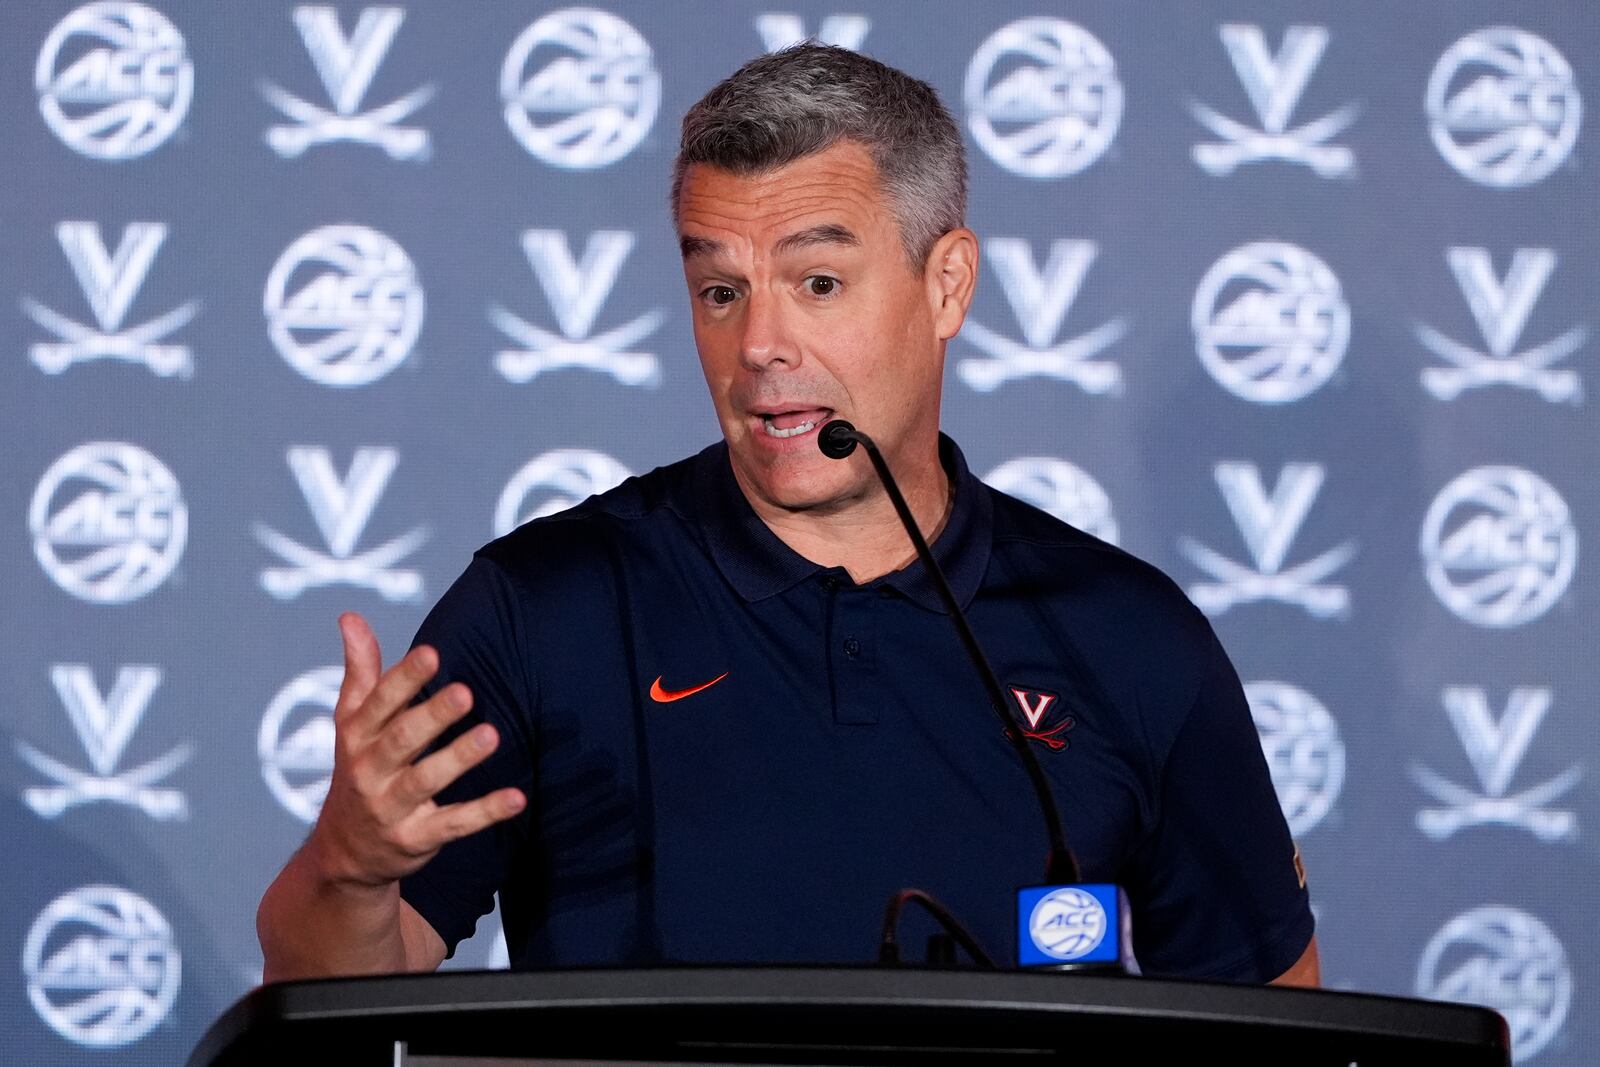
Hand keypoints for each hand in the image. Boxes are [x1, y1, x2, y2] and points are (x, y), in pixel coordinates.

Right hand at [306, 612, 525, 888]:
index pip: (378, 703)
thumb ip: (359, 670)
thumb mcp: (352, 722)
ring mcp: (391, 808)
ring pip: (426, 781)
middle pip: (402, 740)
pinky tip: (517, 797)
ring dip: (459, 758)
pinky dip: (485, 812)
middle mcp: (369, 771)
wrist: (343, 853)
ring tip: (491, 735)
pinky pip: (454, 824)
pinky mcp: (416, 839)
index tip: (432, 653)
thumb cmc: (359, 768)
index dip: (404, 679)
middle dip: (433, 716)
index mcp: (356, 737)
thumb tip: (350, 615)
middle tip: (466, 692)